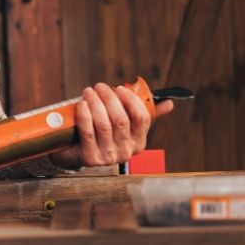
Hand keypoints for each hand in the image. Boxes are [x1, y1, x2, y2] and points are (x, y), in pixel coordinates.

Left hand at [48, 83, 174, 168]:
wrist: (75, 152)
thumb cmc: (101, 133)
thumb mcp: (123, 124)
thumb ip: (144, 113)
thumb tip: (169, 102)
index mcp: (138, 142)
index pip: (142, 118)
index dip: (131, 100)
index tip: (119, 87)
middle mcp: (126, 151)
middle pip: (121, 120)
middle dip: (110, 98)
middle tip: (100, 86)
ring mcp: (108, 157)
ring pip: (104, 124)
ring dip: (95, 103)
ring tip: (89, 92)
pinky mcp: (90, 158)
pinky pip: (88, 132)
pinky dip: (85, 115)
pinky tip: (82, 104)